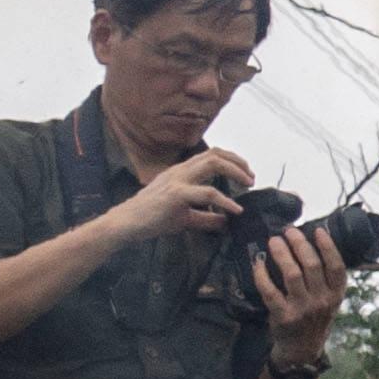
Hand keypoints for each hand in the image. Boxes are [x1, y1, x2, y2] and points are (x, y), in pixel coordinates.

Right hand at [113, 144, 255, 249]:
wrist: (126, 224)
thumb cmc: (151, 218)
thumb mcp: (185, 216)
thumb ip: (206, 217)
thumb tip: (226, 222)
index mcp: (181, 172)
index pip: (210, 155)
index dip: (232, 161)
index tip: (246, 175)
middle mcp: (180, 171)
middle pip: (215, 154)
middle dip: (239, 162)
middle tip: (251, 178)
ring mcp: (178, 180)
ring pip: (213, 163)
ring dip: (236, 172)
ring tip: (248, 184)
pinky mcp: (176, 195)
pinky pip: (207, 193)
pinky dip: (226, 200)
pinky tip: (235, 209)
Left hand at [250, 222, 351, 340]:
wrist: (302, 348)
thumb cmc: (315, 317)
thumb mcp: (329, 300)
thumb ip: (325, 279)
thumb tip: (310, 244)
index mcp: (336, 295)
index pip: (336, 267)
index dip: (328, 246)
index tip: (317, 230)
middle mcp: (322, 301)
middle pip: (312, 266)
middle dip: (299, 244)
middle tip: (288, 231)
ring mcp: (302, 309)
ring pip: (291, 274)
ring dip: (281, 254)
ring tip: (274, 241)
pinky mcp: (283, 316)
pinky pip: (270, 291)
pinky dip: (262, 275)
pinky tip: (257, 263)